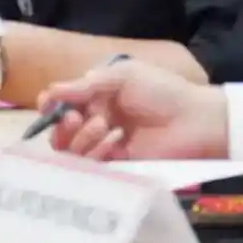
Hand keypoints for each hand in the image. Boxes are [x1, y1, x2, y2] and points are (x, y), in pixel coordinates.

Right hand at [39, 59, 229, 160]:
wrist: (193, 120)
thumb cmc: (162, 91)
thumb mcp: (125, 76)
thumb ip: (88, 84)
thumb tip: (50, 91)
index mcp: (99, 98)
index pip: (64, 104)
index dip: (52, 105)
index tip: (48, 103)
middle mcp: (97, 122)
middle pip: (61, 132)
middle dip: (63, 125)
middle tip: (78, 117)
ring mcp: (105, 146)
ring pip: (71, 151)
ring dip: (81, 137)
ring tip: (104, 125)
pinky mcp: (115, 166)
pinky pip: (91, 165)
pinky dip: (96, 151)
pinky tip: (116, 140)